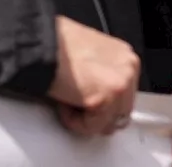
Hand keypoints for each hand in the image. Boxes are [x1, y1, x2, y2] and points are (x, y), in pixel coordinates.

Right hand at [48, 16, 140, 136]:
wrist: (41, 44)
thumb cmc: (58, 46)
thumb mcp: (91, 54)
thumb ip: (103, 72)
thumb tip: (98, 93)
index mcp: (127, 57)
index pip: (125, 96)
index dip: (103, 105)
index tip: (86, 104)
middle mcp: (129, 68)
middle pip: (121, 111)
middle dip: (97, 115)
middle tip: (75, 106)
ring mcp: (121, 83)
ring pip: (108, 122)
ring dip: (86, 119)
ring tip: (68, 101)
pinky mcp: (105, 97)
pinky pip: (92, 127)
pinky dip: (74, 122)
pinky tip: (64, 103)